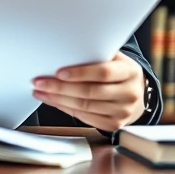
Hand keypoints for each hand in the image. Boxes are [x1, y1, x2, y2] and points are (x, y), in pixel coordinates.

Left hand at [31, 52, 145, 131]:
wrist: (135, 93)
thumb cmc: (117, 71)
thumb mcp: (112, 57)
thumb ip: (94, 54)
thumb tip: (64, 49)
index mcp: (129, 71)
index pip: (103, 72)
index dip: (80, 73)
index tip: (59, 72)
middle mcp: (129, 93)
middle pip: (90, 92)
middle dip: (61, 87)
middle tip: (39, 82)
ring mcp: (123, 111)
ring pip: (85, 107)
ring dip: (58, 99)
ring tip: (40, 91)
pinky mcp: (114, 124)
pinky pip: (85, 118)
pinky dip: (65, 108)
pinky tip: (53, 100)